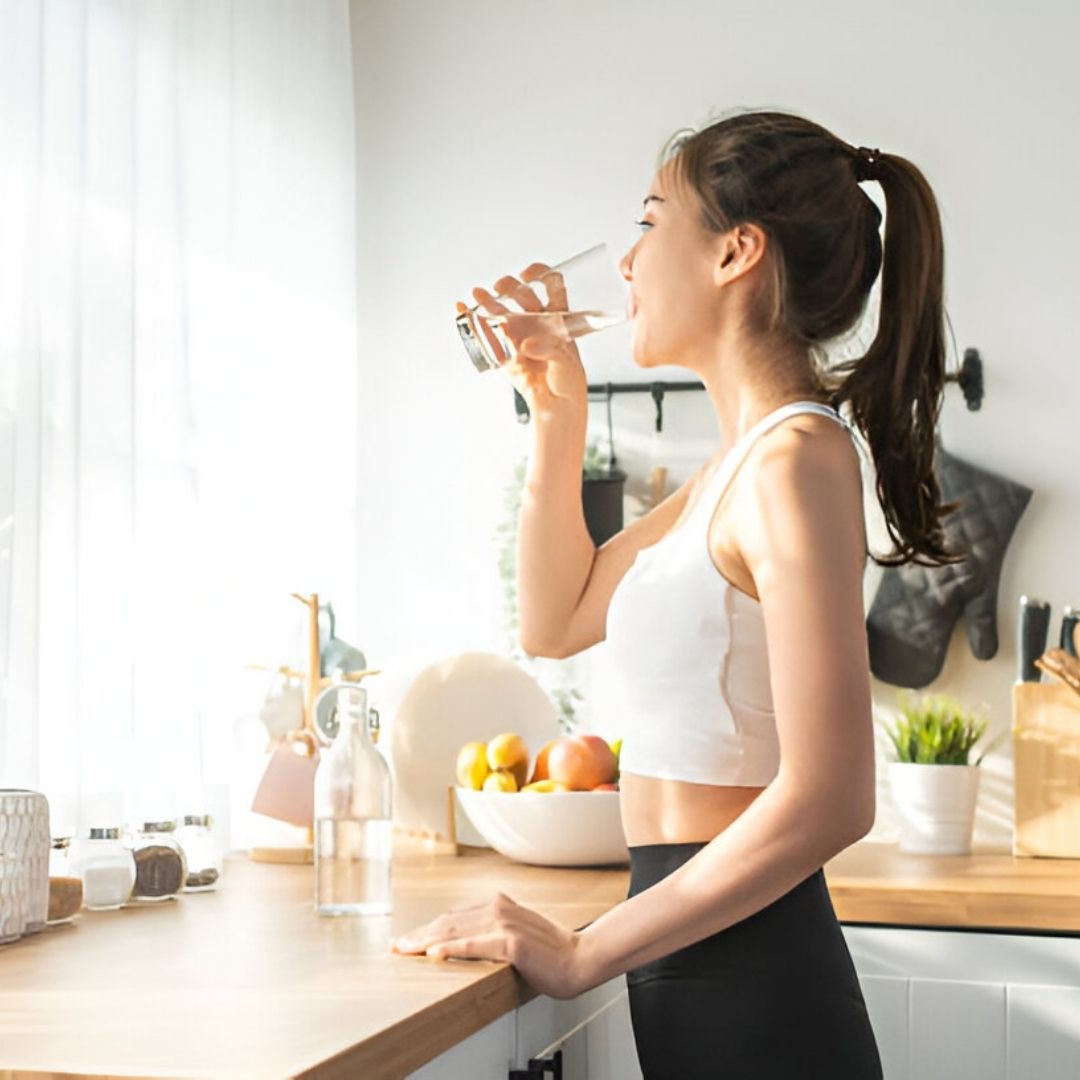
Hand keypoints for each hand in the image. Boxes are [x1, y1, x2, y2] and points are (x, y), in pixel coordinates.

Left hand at [390, 891, 591, 999]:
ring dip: (426, 940)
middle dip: (419, 934)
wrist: (579, 959)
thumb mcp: (517, 935)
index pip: (454, 917)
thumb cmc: (550, 953)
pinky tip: (434, 954)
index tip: (408, 939)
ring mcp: (504, 924)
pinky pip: (474, 945)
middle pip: (449, 922)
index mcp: (499, 905)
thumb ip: (493, 932)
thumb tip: (467, 942)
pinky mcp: (511, 942)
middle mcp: (499, 909)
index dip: (428, 928)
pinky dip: (451, 948)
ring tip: (405, 949)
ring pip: (455, 931)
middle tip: (397, 946)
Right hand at [456, 264, 587, 416]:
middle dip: (510, 287)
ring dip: (489, 301)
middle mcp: (538, 324)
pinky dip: (474, 322)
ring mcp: (520, 337)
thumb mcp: (567, 361)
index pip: (552, 286)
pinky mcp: (505, 353)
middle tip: (501, 288)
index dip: (540, 274)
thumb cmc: (569, 382)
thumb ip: (549, 349)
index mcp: (558, 319)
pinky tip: (463, 310)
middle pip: (523, 295)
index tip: (527, 275)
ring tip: (478, 294)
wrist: (557, 408)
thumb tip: (526, 343)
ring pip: (503, 312)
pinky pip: (488, 335)